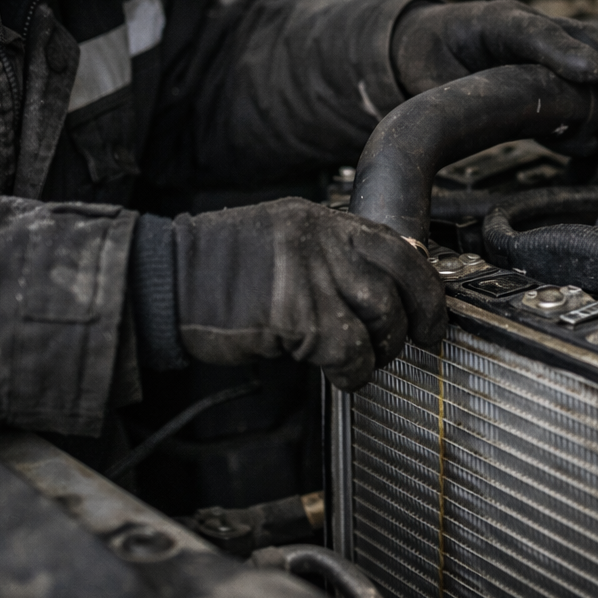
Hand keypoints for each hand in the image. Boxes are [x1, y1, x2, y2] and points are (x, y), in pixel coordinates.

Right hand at [171, 199, 445, 389]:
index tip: (430, 315)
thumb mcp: (285, 240)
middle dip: (416, 320)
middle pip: (400, 281)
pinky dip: (353, 371)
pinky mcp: (295, 313)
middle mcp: (322, 240)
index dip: (424, 286)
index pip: (398, 247)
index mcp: (322, 221)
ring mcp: (310, 274)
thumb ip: (334, 253)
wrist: (167, 279)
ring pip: (381, 317)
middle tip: (411, 344)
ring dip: (379, 350)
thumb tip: (388, 275)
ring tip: (360, 361)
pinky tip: (339, 376)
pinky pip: (349, 350)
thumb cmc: (220, 268)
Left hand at [391, 0, 597, 112]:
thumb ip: (452, 94)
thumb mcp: (428, 75)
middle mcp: (533, 29)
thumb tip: (476, 121)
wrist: (434, 44)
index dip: (562, 50)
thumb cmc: (432, 57)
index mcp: (495, 21)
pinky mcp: (563, 74)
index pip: (529, 30)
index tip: (592, 73)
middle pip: (584, 38)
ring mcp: (554, 47)